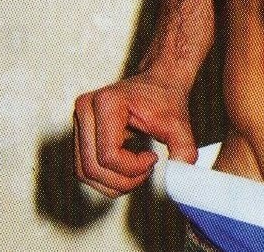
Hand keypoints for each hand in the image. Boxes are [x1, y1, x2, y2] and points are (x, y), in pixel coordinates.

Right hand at [74, 72, 196, 196]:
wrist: (159, 80)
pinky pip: (84, 168)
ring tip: (138, 169)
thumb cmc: (165, 97)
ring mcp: (79, 120)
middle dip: (123, 180)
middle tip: (146, 170)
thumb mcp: (179, 123)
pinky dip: (106, 178)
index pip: (109, 156)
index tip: (152, 158)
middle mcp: (86, 109)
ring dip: (113, 183)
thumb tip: (181, 171)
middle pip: (92, 168)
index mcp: (106, 102)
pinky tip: (127, 167)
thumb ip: (184, 147)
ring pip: (84, 173)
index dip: (133, 168)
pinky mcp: (80, 132)